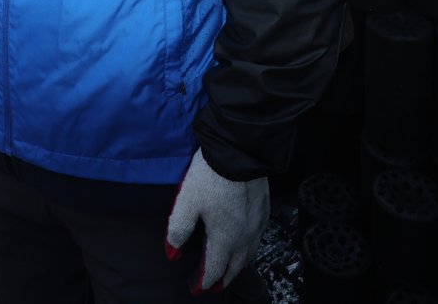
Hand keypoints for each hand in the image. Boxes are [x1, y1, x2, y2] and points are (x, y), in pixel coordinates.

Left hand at [165, 149, 268, 292]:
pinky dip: (250, 246)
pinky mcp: (264, 208)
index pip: (214, 270)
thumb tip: (173, 252)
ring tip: (231, 267)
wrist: (239, 151)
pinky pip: (258, 236)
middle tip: (214, 284)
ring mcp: (257, 223)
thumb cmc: (211, 176)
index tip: (196, 287)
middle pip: (236, 266)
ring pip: (250, 252)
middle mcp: (245, 236)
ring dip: (239, 264)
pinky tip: (246, 240)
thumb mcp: (186, 203)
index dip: (203, 282)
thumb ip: (178, 231)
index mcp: (225, 238)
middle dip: (224, 278)